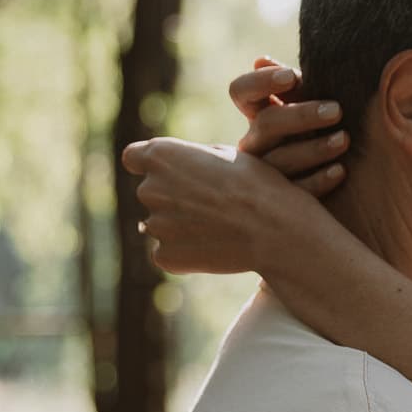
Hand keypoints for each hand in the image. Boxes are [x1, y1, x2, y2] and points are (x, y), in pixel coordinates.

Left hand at [122, 67, 350, 273]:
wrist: (278, 229)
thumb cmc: (260, 186)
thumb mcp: (227, 155)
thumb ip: (192, 161)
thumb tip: (177, 172)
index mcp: (161, 155)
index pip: (133, 158)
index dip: (149, 166)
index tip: (168, 175)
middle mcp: (150, 188)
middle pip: (152, 193)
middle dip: (173, 198)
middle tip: (213, 207)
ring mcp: (155, 225)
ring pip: (161, 225)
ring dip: (181, 227)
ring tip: (220, 229)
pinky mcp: (166, 256)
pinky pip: (169, 253)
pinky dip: (186, 253)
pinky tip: (216, 249)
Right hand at [229, 59, 350, 187]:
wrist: (336, 180)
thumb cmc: (320, 129)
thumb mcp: (308, 105)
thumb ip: (293, 85)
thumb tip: (260, 60)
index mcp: (256, 114)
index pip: (241, 91)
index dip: (261, 82)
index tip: (292, 77)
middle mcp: (253, 144)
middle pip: (265, 124)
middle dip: (301, 115)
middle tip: (337, 110)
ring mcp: (264, 175)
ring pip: (278, 162)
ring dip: (314, 149)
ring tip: (345, 139)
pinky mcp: (283, 202)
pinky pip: (296, 194)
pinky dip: (318, 181)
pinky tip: (341, 171)